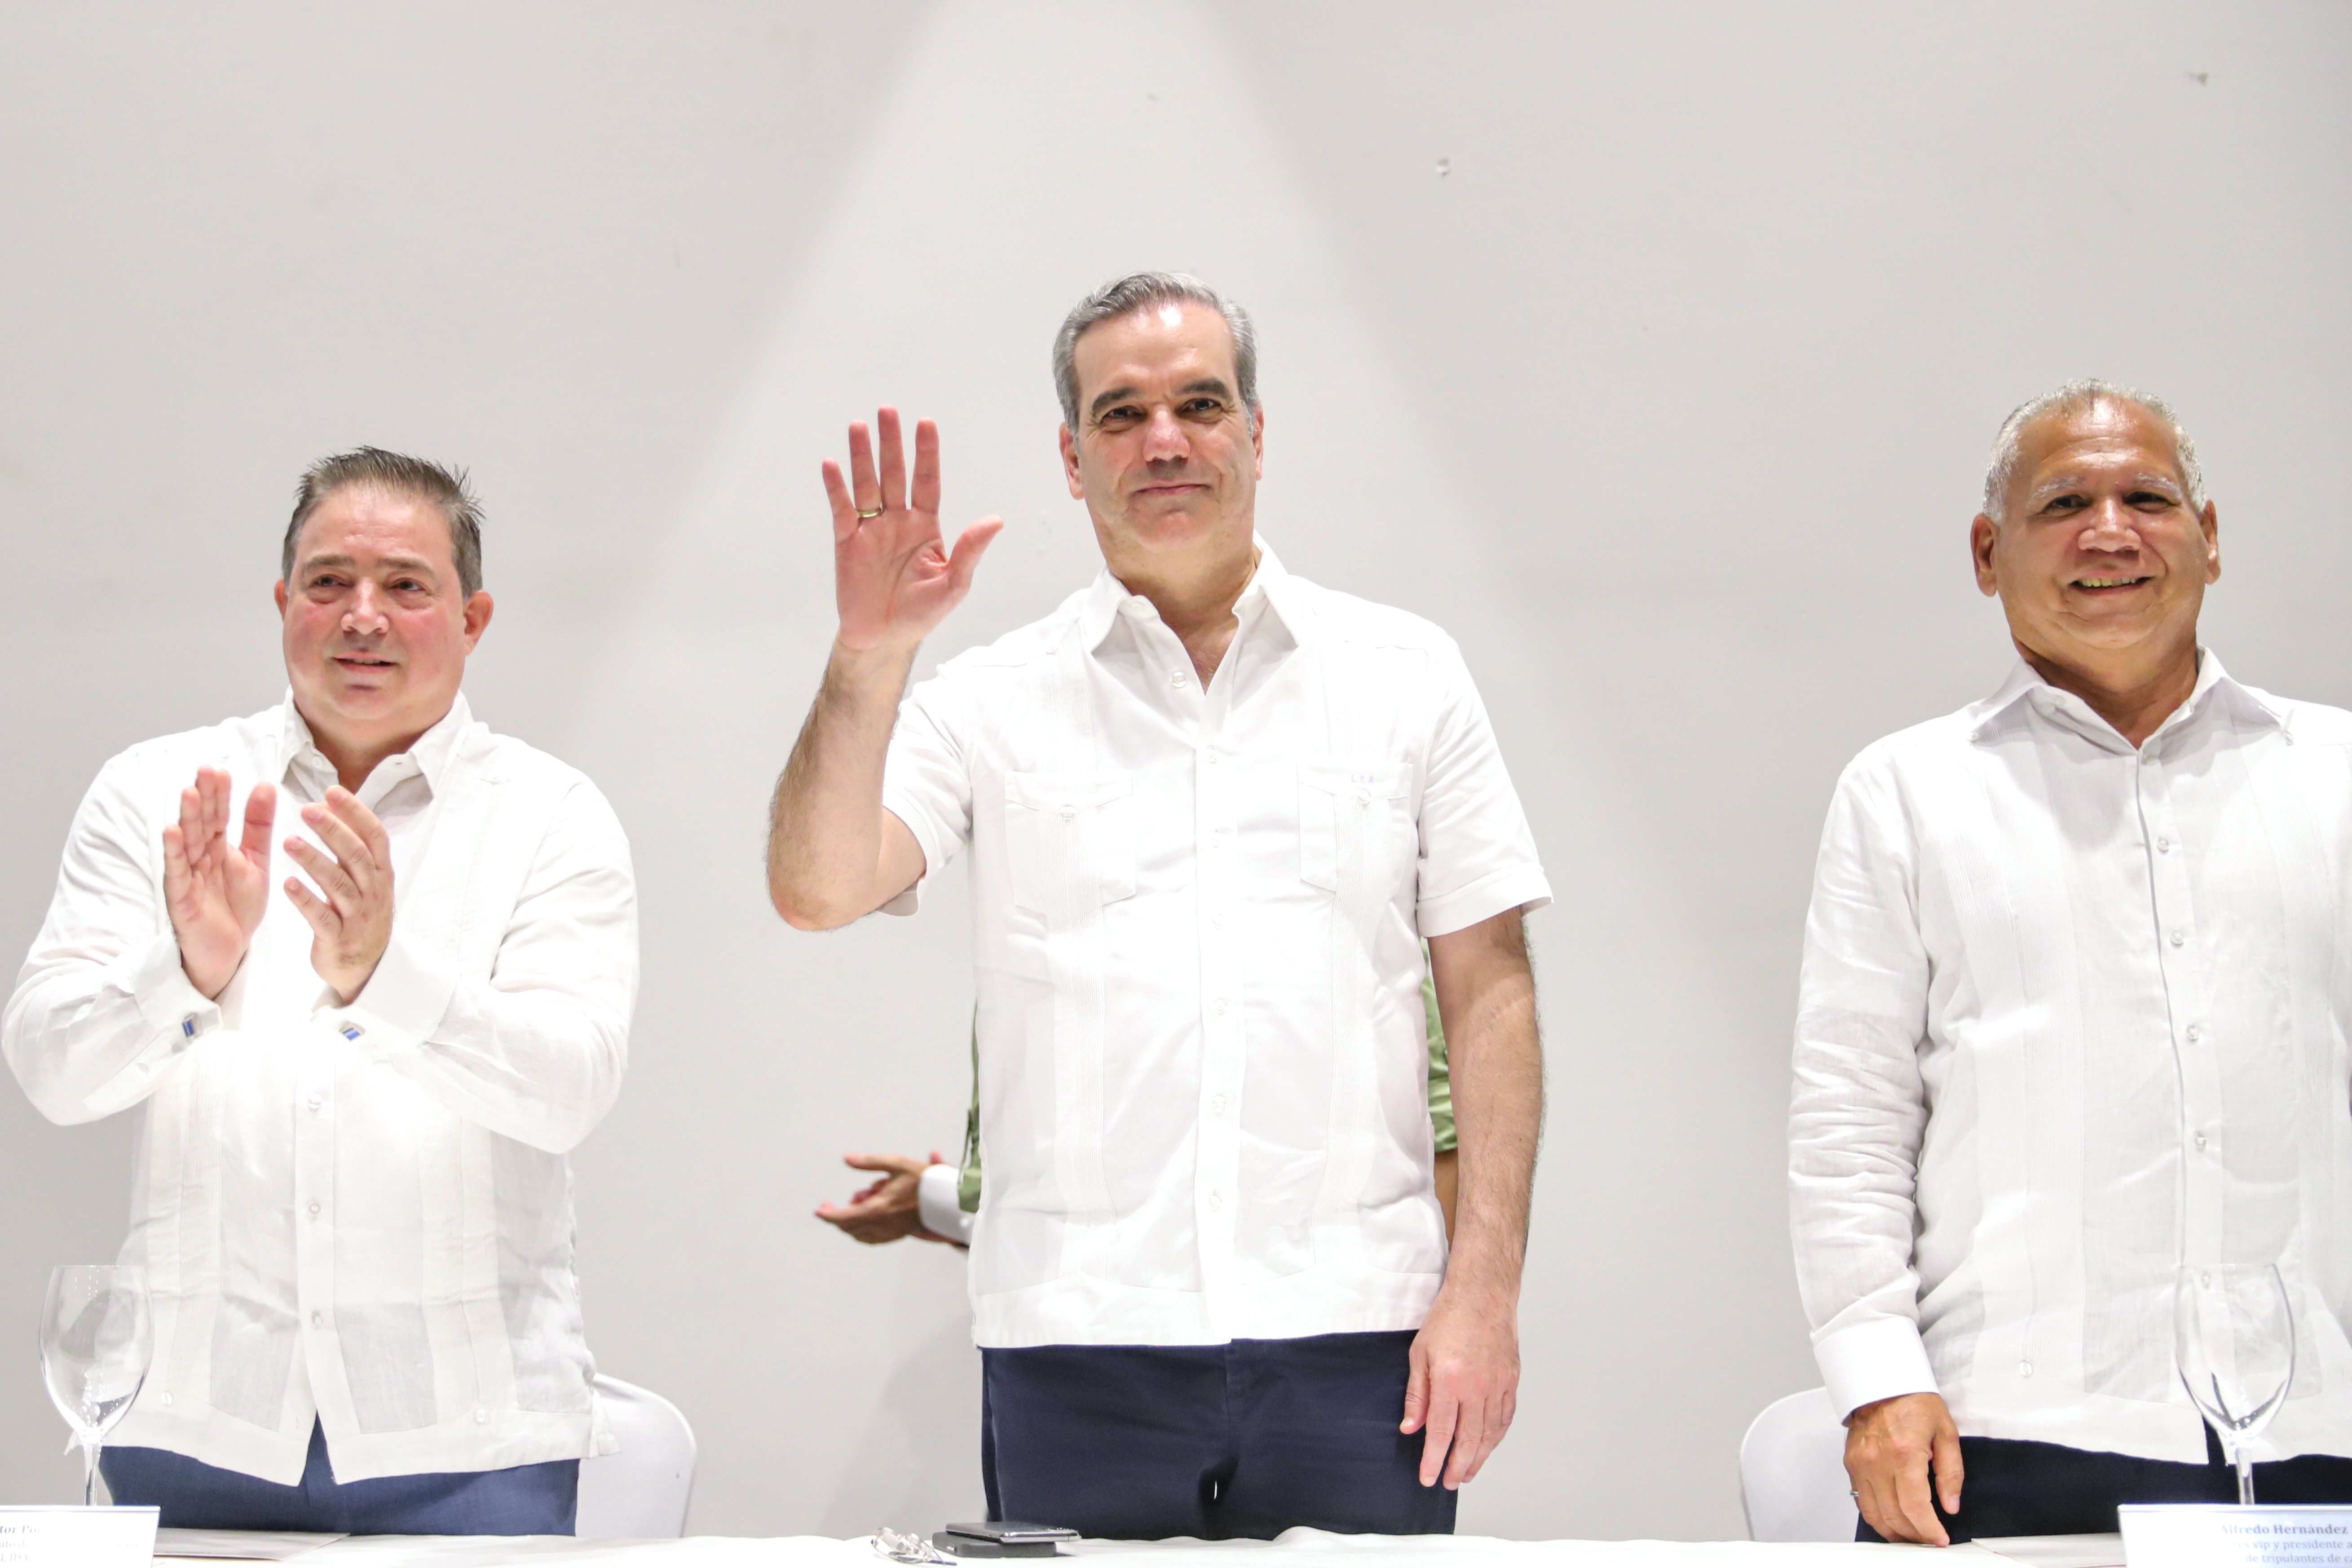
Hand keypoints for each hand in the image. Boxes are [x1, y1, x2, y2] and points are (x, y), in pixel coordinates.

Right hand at [161, 768, 276, 998]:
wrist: (229, 950)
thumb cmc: (237, 906)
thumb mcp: (256, 862)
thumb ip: (258, 826)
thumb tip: (265, 785)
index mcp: (218, 848)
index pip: (218, 816)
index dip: (219, 794)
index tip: (222, 770)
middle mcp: (199, 858)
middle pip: (201, 823)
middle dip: (203, 798)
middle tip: (206, 770)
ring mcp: (187, 876)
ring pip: (186, 843)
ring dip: (187, 819)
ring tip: (189, 793)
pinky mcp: (180, 898)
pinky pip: (176, 873)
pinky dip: (174, 853)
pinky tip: (172, 833)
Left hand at [281, 788, 394, 1004]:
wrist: (367, 967)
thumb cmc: (361, 914)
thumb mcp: (367, 879)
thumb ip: (351, 847)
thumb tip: (328, 806)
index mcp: (379, 872)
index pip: (374, 835)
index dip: (355, 812)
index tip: (332, 791)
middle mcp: (372, 890)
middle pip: (355, 855)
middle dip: (333, 830)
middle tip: (307, 809)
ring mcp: (357, 915)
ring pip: (338, 883)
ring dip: (314, 861)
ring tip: (289, 842)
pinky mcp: (338, 938)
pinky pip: (322, 916)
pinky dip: (305, 900)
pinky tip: (287, 885)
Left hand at [814, 1151, 954, 1244]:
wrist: (945, 1199)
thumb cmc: (922, 1180)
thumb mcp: (896, 1163)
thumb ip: (869, 1162)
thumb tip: (847, 1158)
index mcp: (878, 1208)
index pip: (845, 1217)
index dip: (828, 1215)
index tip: (818, 1210)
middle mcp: (881, 1224)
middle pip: (848, 1227)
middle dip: (836, 1216)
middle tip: (828, 1205)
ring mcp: (888, 1232)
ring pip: (858, 1234)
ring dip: (849, 1222)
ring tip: (854, 1203)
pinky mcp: (895, 1235)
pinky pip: (870, 1239)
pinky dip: (860, 1231)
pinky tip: (863, 1218)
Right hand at [822, 408, 1002, 655]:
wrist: (885, 638)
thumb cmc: (922, 613)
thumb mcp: (953, 584)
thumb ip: (970, 551)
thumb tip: (996, 520)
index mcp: (925, 526)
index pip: (927, 482)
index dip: (926, 453)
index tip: (926, 423)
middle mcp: (898, 521)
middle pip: (894, 474)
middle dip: (891, 443)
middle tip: (887, 410)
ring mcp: (871, 529)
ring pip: (866, 485)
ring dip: (862, 457)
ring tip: (858, 426)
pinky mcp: (847, 542)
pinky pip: (842, 510)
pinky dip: (836, 488)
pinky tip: (832, 464)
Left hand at [1401, 1279, 1519, 1488]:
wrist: (1483, 1295)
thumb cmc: (1448, 1320)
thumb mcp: (1420, 1353)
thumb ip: (1417, 1394)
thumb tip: (1410, 1428)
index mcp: (1449, 1379)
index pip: (1440, 1431)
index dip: (1433, 1458)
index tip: (1427, 1477)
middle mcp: (1476, 1386)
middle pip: (1468, 1440)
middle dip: (1456, 1466)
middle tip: (1447, 1483)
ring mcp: (1497, 1385)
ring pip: (1489, 1434)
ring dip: (1478, 1458)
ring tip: (1466, 1474)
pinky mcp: (1511, 1381)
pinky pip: (1504, 1418)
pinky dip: (1495, 1438)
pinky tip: (1486, 1447)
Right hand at [1846, 1391, 1962, 1545]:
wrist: (1882, 1380)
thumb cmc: (1914, 1401)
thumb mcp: (1946, 1433)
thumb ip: (1951, 1472)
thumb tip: (1950, 1504)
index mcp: (1904, 1452)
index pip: (1914, 1506)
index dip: (1928, 1529)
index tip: (1939, 1538)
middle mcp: (1877, 1460)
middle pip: (1894, 1515)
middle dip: (1914, 1535)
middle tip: (1929, 1538)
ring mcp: (1860, 1463)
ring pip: (1873, 1514)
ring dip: (1894, 1531)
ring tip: (1911, 1536)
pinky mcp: (1851, 1463)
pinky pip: (1861, 1500)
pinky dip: (1876, 1516)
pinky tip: (1891, 1519)